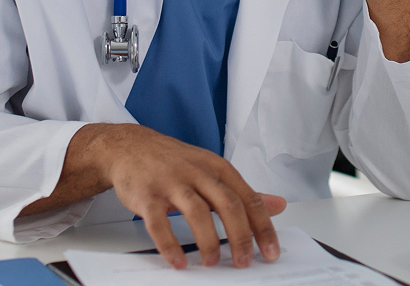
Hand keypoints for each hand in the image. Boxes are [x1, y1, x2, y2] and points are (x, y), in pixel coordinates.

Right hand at [82, 124, 283, 268]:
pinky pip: (159, 223)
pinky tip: (178, 261)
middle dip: (240, 236)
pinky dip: (169, 245)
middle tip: (244, 261)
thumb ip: (243, 191)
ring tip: (213, 262)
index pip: (248, 198)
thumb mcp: (213, 170)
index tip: (270, 252)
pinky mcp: (147, 195)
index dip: (263, 227)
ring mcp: (171, 183)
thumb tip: (278, 205)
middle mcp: (197, 173)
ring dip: (208, 241)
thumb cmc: (174, 161)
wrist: (131, 147)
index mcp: (217, 168)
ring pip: (196, 212)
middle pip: (227, 204)